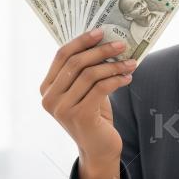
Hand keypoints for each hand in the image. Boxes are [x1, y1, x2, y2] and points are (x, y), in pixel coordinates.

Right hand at [39, 29, 136, 178]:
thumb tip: (105, 40)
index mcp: (47, 87)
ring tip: (131, 63)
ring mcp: (62, 109)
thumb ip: (86, 70)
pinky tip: (128, 78)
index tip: (101, 31)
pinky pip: (101, 88)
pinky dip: (117, 79)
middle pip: (76, 63)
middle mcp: (50, 98)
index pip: (61, 55)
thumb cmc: (94, 114)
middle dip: (101, 50)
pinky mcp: (80, 116)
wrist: (99, 147)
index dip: (81, 41)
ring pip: (91, 74)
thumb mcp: (86, 89)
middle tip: (122, 44)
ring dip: (114, 65)